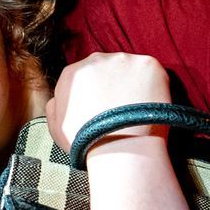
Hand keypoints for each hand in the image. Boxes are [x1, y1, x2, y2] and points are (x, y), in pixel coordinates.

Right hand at [45, 52, 171, 154]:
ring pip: (131, 69)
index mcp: (72, 73)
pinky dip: (155, 86)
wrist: (120, 150)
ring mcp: (123, 60)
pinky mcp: (149, 64)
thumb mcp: (56, 127)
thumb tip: (58, 98)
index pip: (86, 77)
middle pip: (108, 69)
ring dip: (134, 84)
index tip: (105, 108)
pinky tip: (151, 105)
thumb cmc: (88, 144)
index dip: (97, 93)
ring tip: (138, 110)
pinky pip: (154, 73)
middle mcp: (96, 59)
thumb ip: (54, 106)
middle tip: (122, 109)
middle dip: (115, 85)